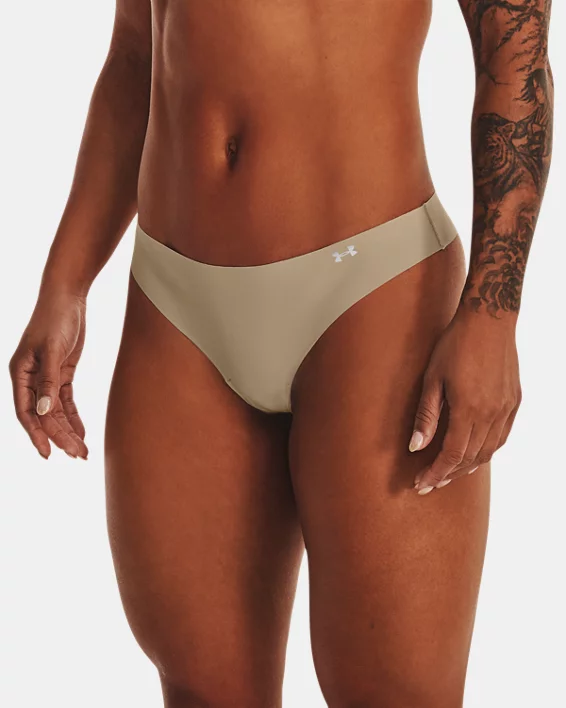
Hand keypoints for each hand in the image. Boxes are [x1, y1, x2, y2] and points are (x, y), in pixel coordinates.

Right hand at [9, 291, 88, 459]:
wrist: (68, 297)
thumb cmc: (55, 319)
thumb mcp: (53, 350)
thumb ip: (49, 381)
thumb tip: (44, 413)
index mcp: (20, 373)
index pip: (26, 412)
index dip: (36, 434)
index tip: (47, 454)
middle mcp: (30, 378)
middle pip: (44, 415)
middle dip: (59, 436)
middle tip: (77, 455)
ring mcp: (46, 376)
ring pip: (56, 411)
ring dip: (68, 430)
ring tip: (82, 451)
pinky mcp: (62, 373)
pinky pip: (66, 401)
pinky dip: (74, 417)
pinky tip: (82, 432)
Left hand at [409, 307, 521, 493]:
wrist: (488, 320)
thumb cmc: (454, 345)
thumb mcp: (432, 379)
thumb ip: (426, 415)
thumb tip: (416, 447)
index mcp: (469, 410)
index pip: (452, 455)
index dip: (435, 473)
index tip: (420, 483)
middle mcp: (491, 414)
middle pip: (470, 458)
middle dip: (448, 475)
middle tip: (429, 483)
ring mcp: (506, 409)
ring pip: (488, 451)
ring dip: (467, 467)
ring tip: (448, 474)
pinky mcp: (514, 402)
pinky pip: (501, 437)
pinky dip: (486, 451)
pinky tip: (473, 453)